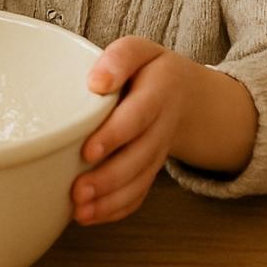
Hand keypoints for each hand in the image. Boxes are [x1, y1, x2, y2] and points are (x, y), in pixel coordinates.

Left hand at [72, 37, 255, 225]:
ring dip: (110, 199)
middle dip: (109, 178)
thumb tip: (94, 83)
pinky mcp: (152, 169)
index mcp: (160, 89)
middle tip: (77, 192)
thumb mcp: (140, 50)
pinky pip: (140, 193)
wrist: (188, 95)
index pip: (138, 114)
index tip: (88, 151)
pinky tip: (91, 216)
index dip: (115, 135)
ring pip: (140, 180)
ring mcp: (159, 150)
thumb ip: (119, 59)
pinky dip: (117, 208)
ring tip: (79, 211)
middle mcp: (163, 124)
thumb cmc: (150, 68)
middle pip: (139, 156)